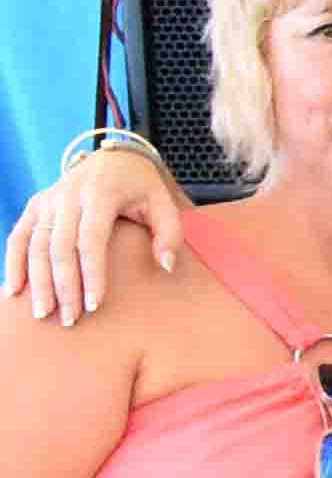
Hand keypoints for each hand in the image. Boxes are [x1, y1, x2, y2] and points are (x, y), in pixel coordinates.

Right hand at [12, 144, 184, 322]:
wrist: (113, 157)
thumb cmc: (140, 186)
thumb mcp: (163, 202)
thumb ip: (169, 233)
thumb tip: (165, 266)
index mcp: (99, 195)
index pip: (91, 240)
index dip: (91, 274)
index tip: (95, 305)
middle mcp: (67, 196)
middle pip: (59, 247)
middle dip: (63, 286)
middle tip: (69, 319)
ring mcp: (47, 201)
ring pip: (35, 245)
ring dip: (37, 281)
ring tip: (43, 314)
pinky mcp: (35, 206)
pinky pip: (18, 237)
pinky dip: (13, 263)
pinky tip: (15, 291)